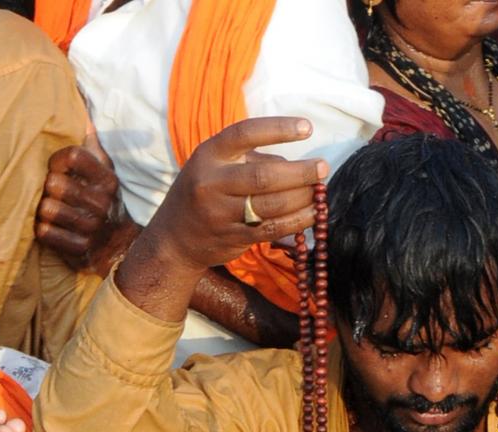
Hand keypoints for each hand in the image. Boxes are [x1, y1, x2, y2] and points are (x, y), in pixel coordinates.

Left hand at [35, 127, 121, 270]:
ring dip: (45, 210)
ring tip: (56, 212)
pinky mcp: (80, 249)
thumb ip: (95, 146)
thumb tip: (86, 116)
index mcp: (108, 181)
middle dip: (50, 188)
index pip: (73, 156)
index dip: (58, 160)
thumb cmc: (103, 202)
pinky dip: (46, 231)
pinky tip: (57, 229)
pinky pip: (46, 232)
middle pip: (55, 183)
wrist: (121, 246)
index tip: (60, 169)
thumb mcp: (105, 172)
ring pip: (47, 208)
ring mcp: (92, 228)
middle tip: (58, 195)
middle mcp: (103, 204)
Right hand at [145, 116, 328, 275]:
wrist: (174, 238)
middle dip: (300, 172)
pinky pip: (272, 229)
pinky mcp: (232, 237)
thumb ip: (254, 161)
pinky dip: (297, 221)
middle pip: (264, 176)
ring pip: (271, 205)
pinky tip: (313, 214)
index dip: (278, 129)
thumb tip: (297, 166)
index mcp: (209, 154)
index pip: (245, 133)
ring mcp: (221, 213)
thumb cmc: (205, 193)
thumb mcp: (218, 167)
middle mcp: (212, 182)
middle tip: (322, 168)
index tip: (307, 127)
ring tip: (320, 193)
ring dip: (302, 198)